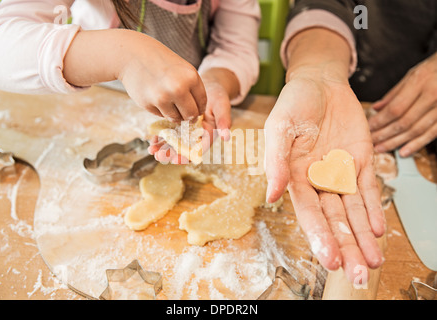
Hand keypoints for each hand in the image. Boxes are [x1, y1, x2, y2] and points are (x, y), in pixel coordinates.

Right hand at [119, 33, 206, 122]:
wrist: (131, 54)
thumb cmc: (160, 61)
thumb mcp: (182, 68)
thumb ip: (191, 88)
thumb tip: (197, 114)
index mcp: (191, 77)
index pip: (201, 103)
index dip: (199, 108)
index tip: (195, 109)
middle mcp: (178, 88)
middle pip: (191, 114)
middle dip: (188, 115)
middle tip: (183, 111)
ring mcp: (162, 97)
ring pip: (176, 118)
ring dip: (174, 114)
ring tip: (168, 101)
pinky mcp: (149, 104)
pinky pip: (161, 115)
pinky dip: (161, 111)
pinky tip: (155, 97)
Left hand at [148, 71, 233, 163]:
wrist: (208, 86)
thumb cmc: (217, 95)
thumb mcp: (222, 105)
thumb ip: (224, 120)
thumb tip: (226, 137)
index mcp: (208, 135)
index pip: (198, 149)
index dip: (188, 155)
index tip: (177, 159)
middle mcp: (196, 136)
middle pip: (184, 149)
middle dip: (172, 154)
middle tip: (160, 156)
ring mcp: (186, 132)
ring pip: (174, 144)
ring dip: (163, 149)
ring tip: (152, 151)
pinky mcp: (178, 125)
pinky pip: (169, 135)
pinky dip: (160, 138)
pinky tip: (152, 140)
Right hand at [264, 72, 384, 282]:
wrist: (320, 82)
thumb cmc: (293, 103)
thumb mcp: (278, 129)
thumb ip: (276, 162)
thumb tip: (272, 196)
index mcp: (295, 177)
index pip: (308, 212)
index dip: (319, 235)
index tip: (329, 258)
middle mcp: (318, 180)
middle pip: (333, 219)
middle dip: (345, 246)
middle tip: (357, 274)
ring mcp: (341, 172)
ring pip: (353, 211)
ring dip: (362, 236)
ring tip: (372, 261)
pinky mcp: (361, 161)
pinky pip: (368, 189)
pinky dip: (374, 209)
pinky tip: (378, 230)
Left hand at [369, 53, 436, 156]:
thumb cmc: (434, 69)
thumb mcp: (413, 75)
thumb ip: (394, 93)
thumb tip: (376, 108)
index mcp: (420, 82)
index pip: (395, 108)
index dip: (380, 120)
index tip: (368, 127)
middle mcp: (433, 95)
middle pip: (404, 122)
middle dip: (385, 134)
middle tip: (371, 141)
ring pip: (416, 130)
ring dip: (397, 142)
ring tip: (382, 148)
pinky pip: (432, 133)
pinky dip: (417, 144)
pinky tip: (404, 151)